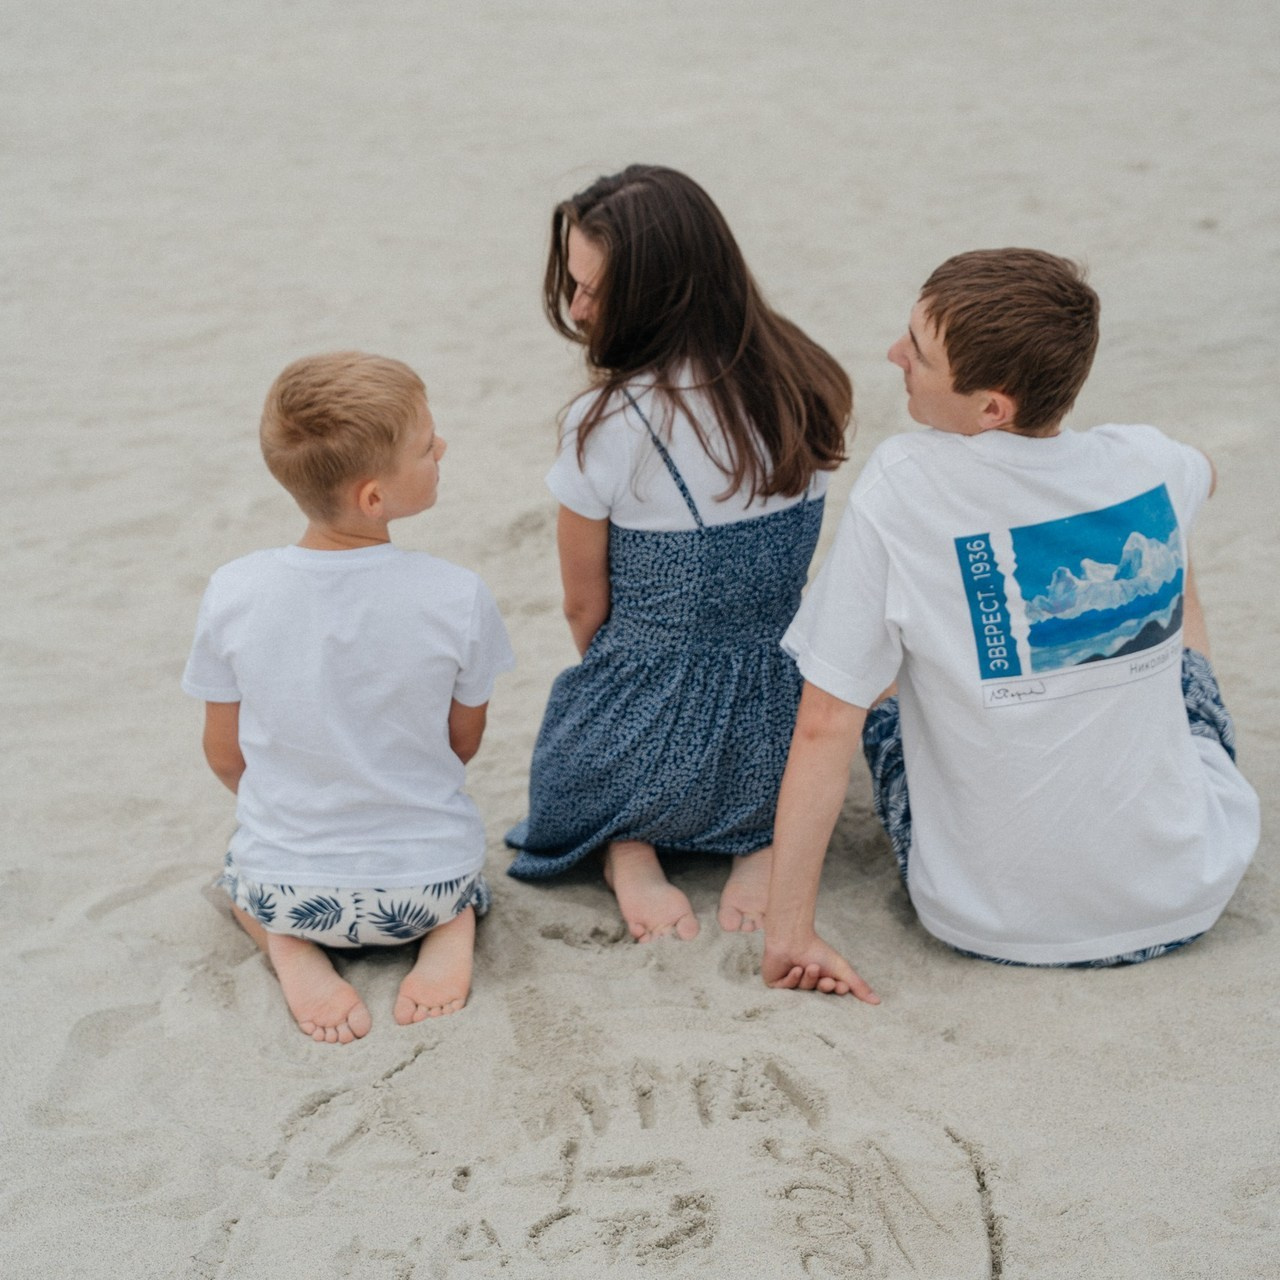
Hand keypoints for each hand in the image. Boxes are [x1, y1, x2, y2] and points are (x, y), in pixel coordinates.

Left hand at [762, 932, 878, 1002]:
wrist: (793, 936)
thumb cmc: (817, 949)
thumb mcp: (841, 969)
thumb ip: (859, 985)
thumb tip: (878, 1002)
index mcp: (821, 979)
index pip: (831, 992)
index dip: (836, 990)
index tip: (840, 985)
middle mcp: (806, 982)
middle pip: (817, 993)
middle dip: (822, 985)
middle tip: (825, 978)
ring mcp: (790, 983)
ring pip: (803, 990)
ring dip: (809, 978)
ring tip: (809, 966)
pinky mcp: (776, 983)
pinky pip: (787, 989)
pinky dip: (793, 979)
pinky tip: (795, 968)